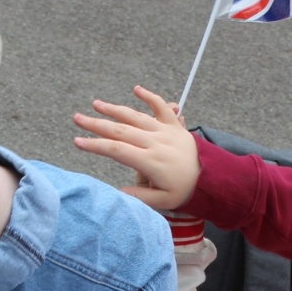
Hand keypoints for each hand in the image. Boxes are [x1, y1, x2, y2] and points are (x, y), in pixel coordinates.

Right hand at [72, 85, 200, 209]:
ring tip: (96, 104)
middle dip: (97, 124)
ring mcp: (165, 132)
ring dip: (115, 109)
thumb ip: (139, 196)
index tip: (78, 142)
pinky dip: (150, 97)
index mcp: (150, 161)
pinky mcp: (175, 126)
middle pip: (121, 130)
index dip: (96, 145)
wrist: (213, 179)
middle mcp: (155, 142)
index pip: (117, 150)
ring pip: (136, 116)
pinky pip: (162, 108)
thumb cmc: (186, 192)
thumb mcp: (163, 202)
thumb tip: (118, 191)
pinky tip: (136, 89)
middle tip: (77, 119)